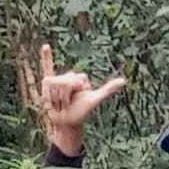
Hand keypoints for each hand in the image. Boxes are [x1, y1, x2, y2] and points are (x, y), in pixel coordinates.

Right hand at [28, 44, 126, 159]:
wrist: (66, 122)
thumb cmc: (80, 112)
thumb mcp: (94, 99)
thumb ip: (107, 89)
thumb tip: (123, 80)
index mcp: (80, 77)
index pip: (75, 78)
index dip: (76, 89)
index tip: (79, 96)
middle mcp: (68, 76)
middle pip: (64, 81)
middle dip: (65, 95)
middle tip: (66, 103)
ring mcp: (57, 79)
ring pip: (53, 84)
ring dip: (54, 97)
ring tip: (57, 103)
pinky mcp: (47, 83)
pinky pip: (46, 67)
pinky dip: (45, 57)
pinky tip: (45, 46)